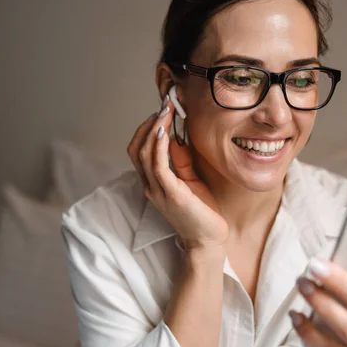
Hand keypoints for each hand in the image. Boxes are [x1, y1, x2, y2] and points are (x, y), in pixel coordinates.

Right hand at [127, 97, 228, 250]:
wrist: (209, 242)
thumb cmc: (202, 213)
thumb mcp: (190, 181)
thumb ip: (181, 161)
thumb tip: (177, 137)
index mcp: (153, 183)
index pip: (139, 150)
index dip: (147, 128)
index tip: (163, 109)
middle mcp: (150, 186)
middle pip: (136, 148)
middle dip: (149, 123)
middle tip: (165, 103)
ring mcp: (158, 192)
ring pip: (144, 154)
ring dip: (154, 129)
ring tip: (166, 110)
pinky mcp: (171, 195)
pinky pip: (158, 166)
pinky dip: (159, 145)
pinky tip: (167, 130)